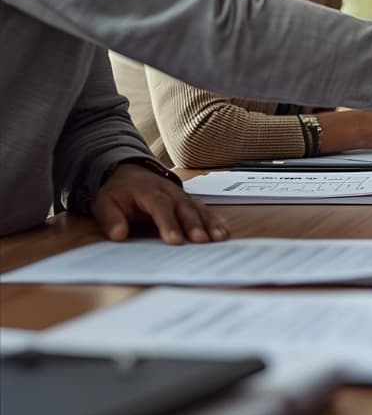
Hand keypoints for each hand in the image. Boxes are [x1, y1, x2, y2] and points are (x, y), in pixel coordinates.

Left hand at [91, 163, 228, 244]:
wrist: (131, 173)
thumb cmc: (119, 192)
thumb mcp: (105, 203)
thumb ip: (111, 219)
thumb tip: (118, 234)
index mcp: (149, 191)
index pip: (160, 206)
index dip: (168, 223)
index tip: (174, 241)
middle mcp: (170, 191)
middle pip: (184, 207)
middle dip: (194, 224)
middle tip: (202, 241)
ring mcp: (182, 195)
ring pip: (198, 208)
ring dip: (210, 222)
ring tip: (219, 237)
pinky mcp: (189, 201)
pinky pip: (203, 209)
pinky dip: (214, 220)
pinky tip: (223, 232)